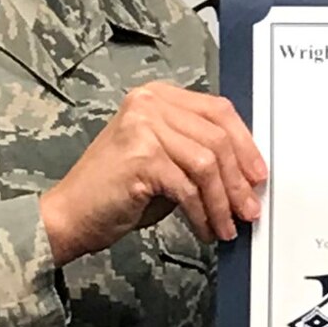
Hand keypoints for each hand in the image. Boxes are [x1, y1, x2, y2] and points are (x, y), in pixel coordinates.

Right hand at [38, 82, 265, 264]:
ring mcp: (144, 127)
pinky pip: (188, 188)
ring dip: (223, 201)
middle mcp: (150, 103)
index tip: (258, 174)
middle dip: (238, 179)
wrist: (69, 215)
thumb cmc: (116, 191)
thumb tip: (245, 173)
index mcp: (158, 96)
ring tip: (228, 226)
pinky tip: (206, 230)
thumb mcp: (164, 160)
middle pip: (217, 136)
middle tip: (250, 209)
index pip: (217, 110)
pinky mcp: (141, 157)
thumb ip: (197, 153)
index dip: (245, 144)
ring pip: (207, 163)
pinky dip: (203, 213)